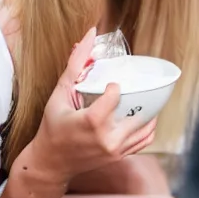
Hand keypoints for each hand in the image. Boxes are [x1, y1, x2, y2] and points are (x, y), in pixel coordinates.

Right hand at [29, 27, 156, 184]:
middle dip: (135, 94)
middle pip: (136, 109)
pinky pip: (144, 140)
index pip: (116, 95)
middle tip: (130, 85)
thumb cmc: (52, 127)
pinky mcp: (119, 156)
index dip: (114, 86)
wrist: (50, 162)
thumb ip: (75, 64)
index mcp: (92, 122)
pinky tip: (144, 114)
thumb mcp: (59, 94)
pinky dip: (148, 126)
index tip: (109, 84)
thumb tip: (90, 34)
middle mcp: (108, 138)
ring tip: (142, 96)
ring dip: (147, 109)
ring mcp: (116, 150)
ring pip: (146, 126)